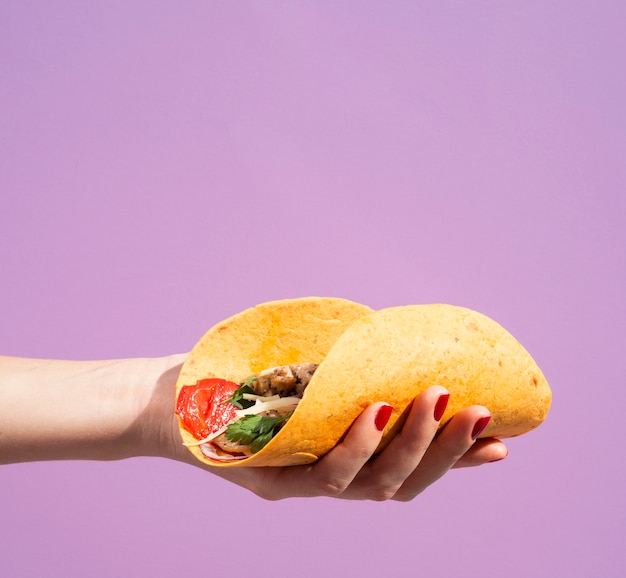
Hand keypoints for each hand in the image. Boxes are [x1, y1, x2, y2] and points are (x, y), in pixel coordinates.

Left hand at [163, 371, 507, 500]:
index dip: (455, 460)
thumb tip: (395, 339)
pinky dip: (355, 445)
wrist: (171, 397)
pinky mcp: (266, 477)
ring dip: (410, 443)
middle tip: (480, 414)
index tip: (501, 443)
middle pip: (399, 482)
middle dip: (446, 451)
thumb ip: (346, 367)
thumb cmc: (242, 375)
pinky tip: (376, 411)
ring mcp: (298, 481)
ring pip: (369, 483)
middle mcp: (326, 476)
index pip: (408, 467)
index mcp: (341, 455)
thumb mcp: (304, 367)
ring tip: (437, 402)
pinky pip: (320, 473)